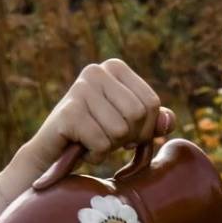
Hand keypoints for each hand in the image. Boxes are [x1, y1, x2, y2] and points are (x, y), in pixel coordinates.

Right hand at [23, 58, 174, 174]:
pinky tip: (82, 148)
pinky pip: (101, 143)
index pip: (151, 103)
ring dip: (109, 147)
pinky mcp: (69, 112)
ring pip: (120, 131)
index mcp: (114, 67)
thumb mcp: (127, 126)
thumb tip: (169, 122)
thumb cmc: (93, 137)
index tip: (126, 135)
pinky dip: (95, 155)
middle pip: (137, 115)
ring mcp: (80, 89)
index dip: (145, 130)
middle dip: (126, 138)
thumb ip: (152, 122)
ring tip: (92, 141)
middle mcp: (96, 71)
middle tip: (107, 139)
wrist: (52, 154)